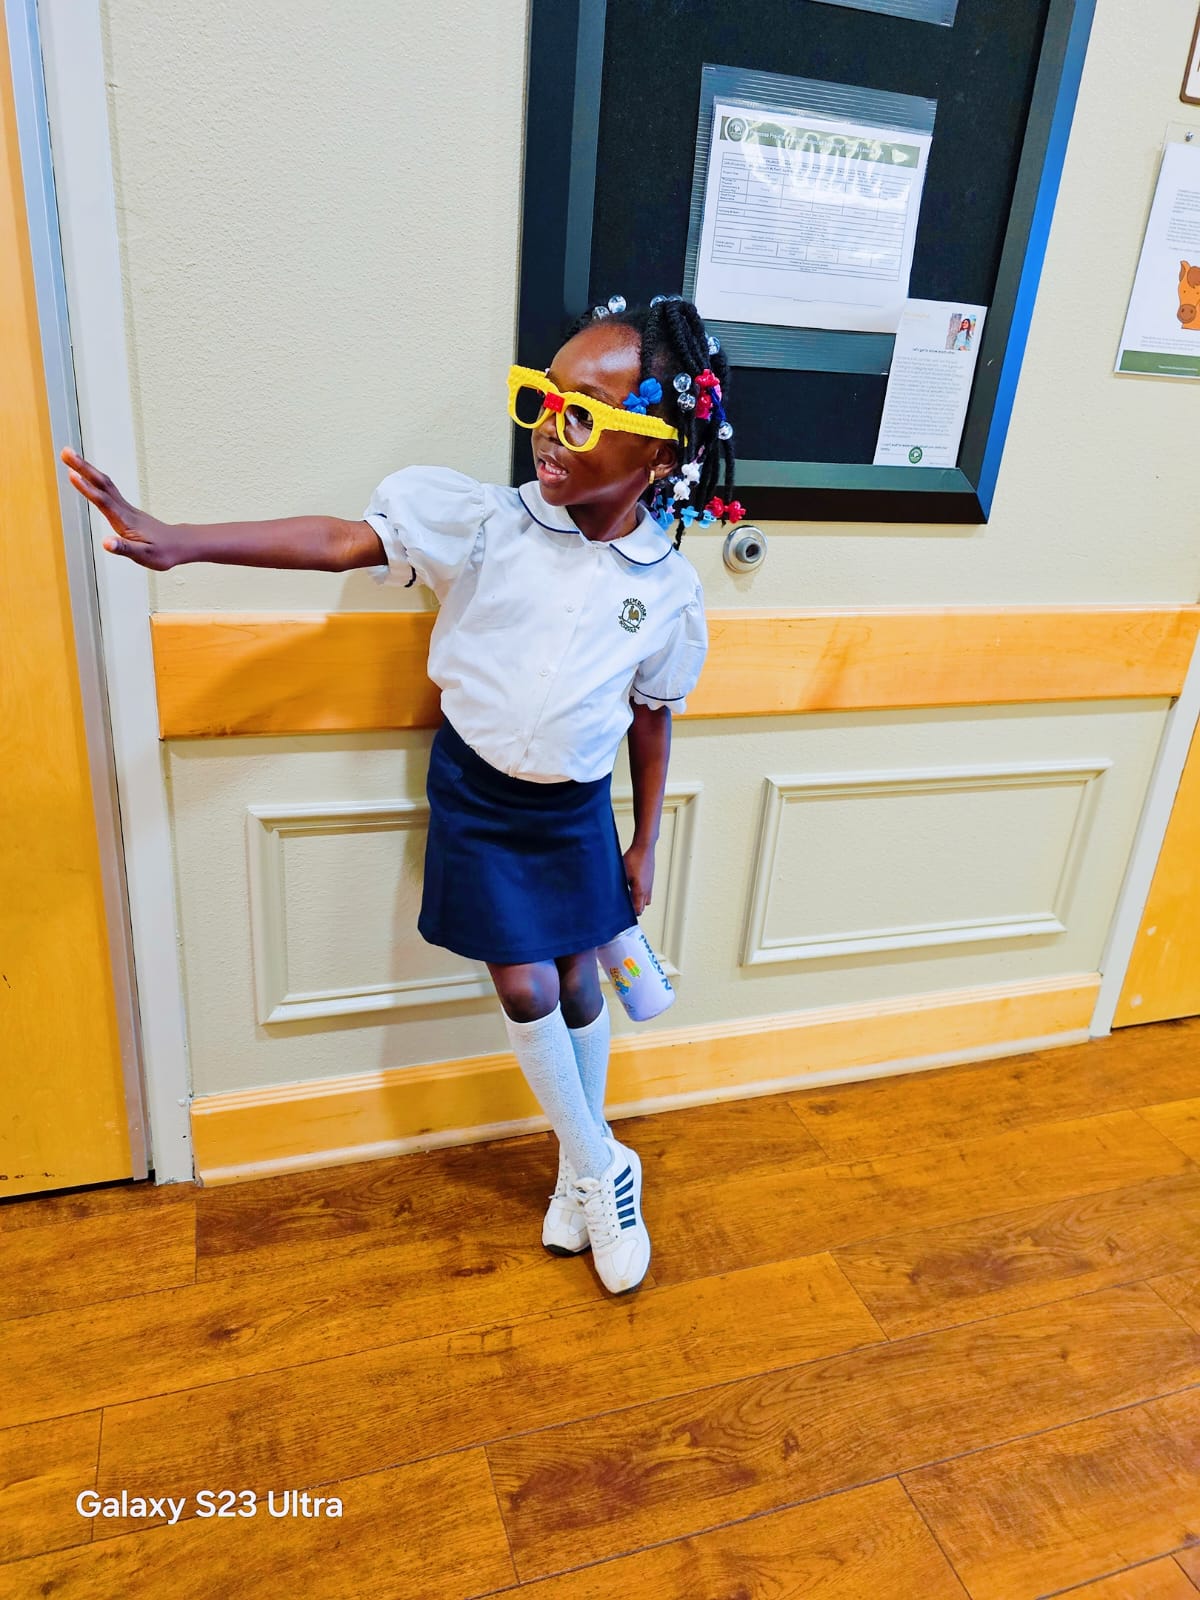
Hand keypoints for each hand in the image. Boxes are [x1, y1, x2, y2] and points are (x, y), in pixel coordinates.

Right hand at [60, 447, 179, 569]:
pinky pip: (108, 489)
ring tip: (69, 457)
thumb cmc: (163, 552)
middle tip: (65, 452)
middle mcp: (124, 510)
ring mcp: (125, 508)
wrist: (180, 544)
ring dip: (87, 469)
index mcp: (124, 521)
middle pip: (102, 484)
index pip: (103, 501)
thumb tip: (105, 543)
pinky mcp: (126, 509)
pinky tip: (87, 476)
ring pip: (104, 484)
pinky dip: (95, 480)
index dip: (87, 489)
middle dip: (83, 468)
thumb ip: (124, 549)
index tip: (71, 474)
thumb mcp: (144, 556)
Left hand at [623, 841, 654, 916]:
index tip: (621, 914)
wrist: (644, 848)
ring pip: (645, 901)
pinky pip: (647, 893)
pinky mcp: (650, 880)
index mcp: (639, 891)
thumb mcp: (622, 874)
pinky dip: (640, 895)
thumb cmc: (633, 859)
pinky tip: (632, 888)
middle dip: (633, 909)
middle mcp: (646, 890)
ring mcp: (649, 885)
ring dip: (638, 902)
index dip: (629, 914)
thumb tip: (610, 895)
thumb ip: (618, 886)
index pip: (637, 911)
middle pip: (641, 908)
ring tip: (628, 898)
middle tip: (623, 906)